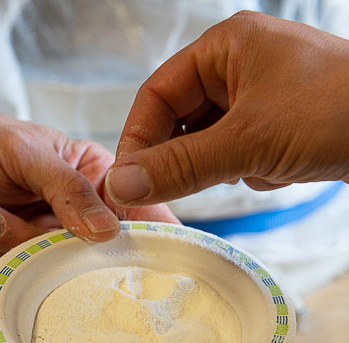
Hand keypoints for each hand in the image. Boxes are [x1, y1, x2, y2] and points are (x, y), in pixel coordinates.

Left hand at [0, 110, 176, 273]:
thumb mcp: (25, 150)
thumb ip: (67, 188)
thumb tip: (107, 231)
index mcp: (93, 181)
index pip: (135, 212)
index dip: (146, 239)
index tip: (147, 262)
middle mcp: (73, 217)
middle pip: (91, 252)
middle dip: (48, 242)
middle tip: (12, 218)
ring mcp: (42, 242)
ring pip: (46, 267)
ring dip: (6, 240)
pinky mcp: (11, 261)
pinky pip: (7, 274)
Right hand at [105, 11, 348, 206]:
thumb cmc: (337, 111)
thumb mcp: (249, 141)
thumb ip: (181, 165)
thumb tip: (121, 185)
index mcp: (224, 49)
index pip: (157, 96)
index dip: (138, 139)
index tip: (127, 181)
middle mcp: (236, 68)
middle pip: (179, 119)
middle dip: (182, 156)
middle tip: (177, 187)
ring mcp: (255, 98)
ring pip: (205, 141)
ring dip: (219, 164)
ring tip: (248, 168)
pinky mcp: (271, 125)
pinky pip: (233, 152)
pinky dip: (245, 169)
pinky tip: (276, 168)